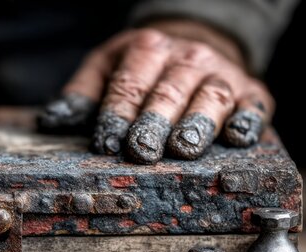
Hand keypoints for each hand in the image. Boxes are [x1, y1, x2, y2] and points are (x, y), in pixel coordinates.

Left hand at [39, 20, 272, 163]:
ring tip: (184, 149)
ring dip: (197, 124)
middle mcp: (188, 58)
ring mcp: (223, 74)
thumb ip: (82, 94)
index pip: (129, 85)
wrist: (194, 47)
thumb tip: (52, 120)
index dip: (116, 114)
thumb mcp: (106, 69)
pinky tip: (237, 137)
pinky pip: (253, 106)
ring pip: (210, 97)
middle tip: (141, 150)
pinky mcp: (252, 93)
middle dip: (153, 122)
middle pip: (168, 92)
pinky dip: (247, 121)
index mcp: (148, 50)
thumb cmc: (142, 68)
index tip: (105, 142)